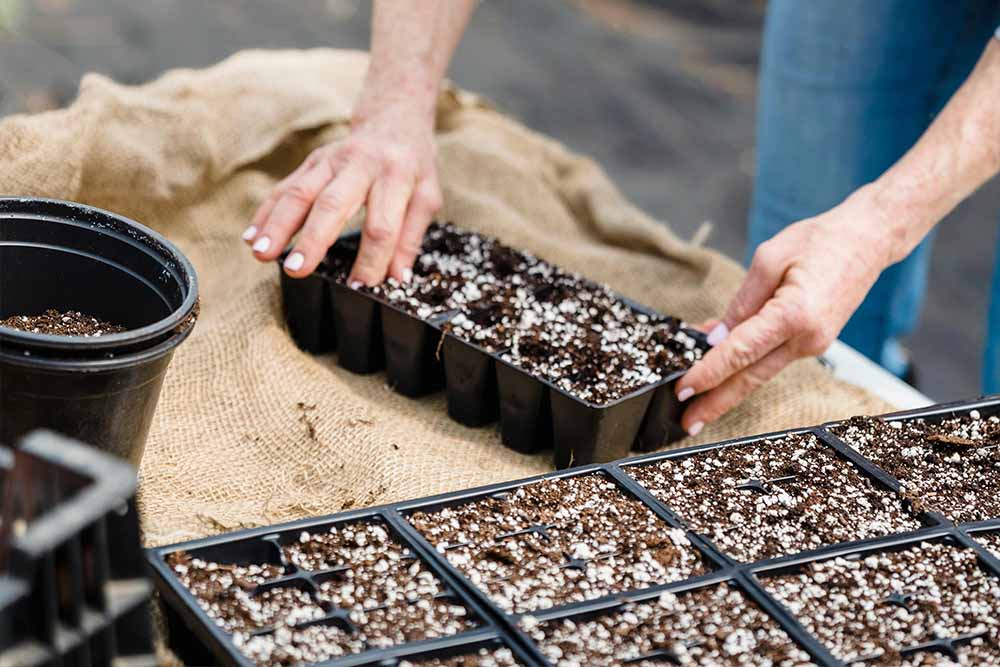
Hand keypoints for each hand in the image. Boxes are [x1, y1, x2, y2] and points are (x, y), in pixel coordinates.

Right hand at [244, 101, 442, 284]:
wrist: (394, 120)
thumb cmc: (413, 166)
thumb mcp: (427, 197)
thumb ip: (411, 237)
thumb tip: (397, 279)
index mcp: (395, 176)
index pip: (381, 224)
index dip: (371, 258)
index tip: (360, 285)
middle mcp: (360, 165)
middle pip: (333, 204)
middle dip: (313, 238)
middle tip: (297, 268)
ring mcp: (331, 160)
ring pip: (300, 192)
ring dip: (278, 224)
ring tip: (262, 253)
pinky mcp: (312, 161)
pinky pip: (285, 187)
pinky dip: (267, 212)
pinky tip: (252, 236)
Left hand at [675, 186, 894, 435]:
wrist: (867, 241)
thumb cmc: (821, 241)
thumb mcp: (770, 258)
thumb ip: (742, 301)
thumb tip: (717, 336)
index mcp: (795, 315)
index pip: (740, 352)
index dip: (708, 373)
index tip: (684, 388)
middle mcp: (807, 338)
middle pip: (751, 378)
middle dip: (716, 402)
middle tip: (687, 421)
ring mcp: (813, 344)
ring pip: (760, 372)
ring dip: (728, 388)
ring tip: (697, 404)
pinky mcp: (813, 342)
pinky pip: (771, 357)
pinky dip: (745, 364)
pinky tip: (721, 368)